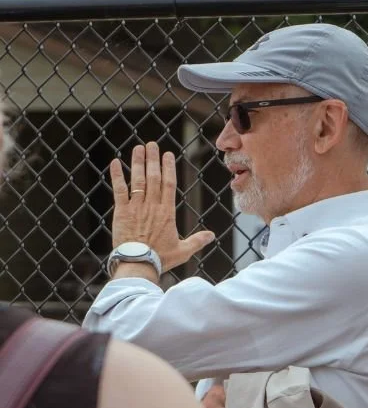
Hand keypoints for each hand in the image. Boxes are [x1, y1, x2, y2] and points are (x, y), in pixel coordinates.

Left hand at [109, 142, 214, 271]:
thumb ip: (197, 241)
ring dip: (137, 162)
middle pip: (154, 177)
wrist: (138, 263)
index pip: (169, 184)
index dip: (168, 168)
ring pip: (137, 180)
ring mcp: (136, 207)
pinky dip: (117, 175)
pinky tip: (115, 163)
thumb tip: (212, 235)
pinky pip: (119, 189)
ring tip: (138, 148)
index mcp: (167, 213)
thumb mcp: (183, 251)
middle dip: (152, 159)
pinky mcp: (122, 211)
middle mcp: (152, 206)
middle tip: (152, 144)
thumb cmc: (161, 258)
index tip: (167, 155)